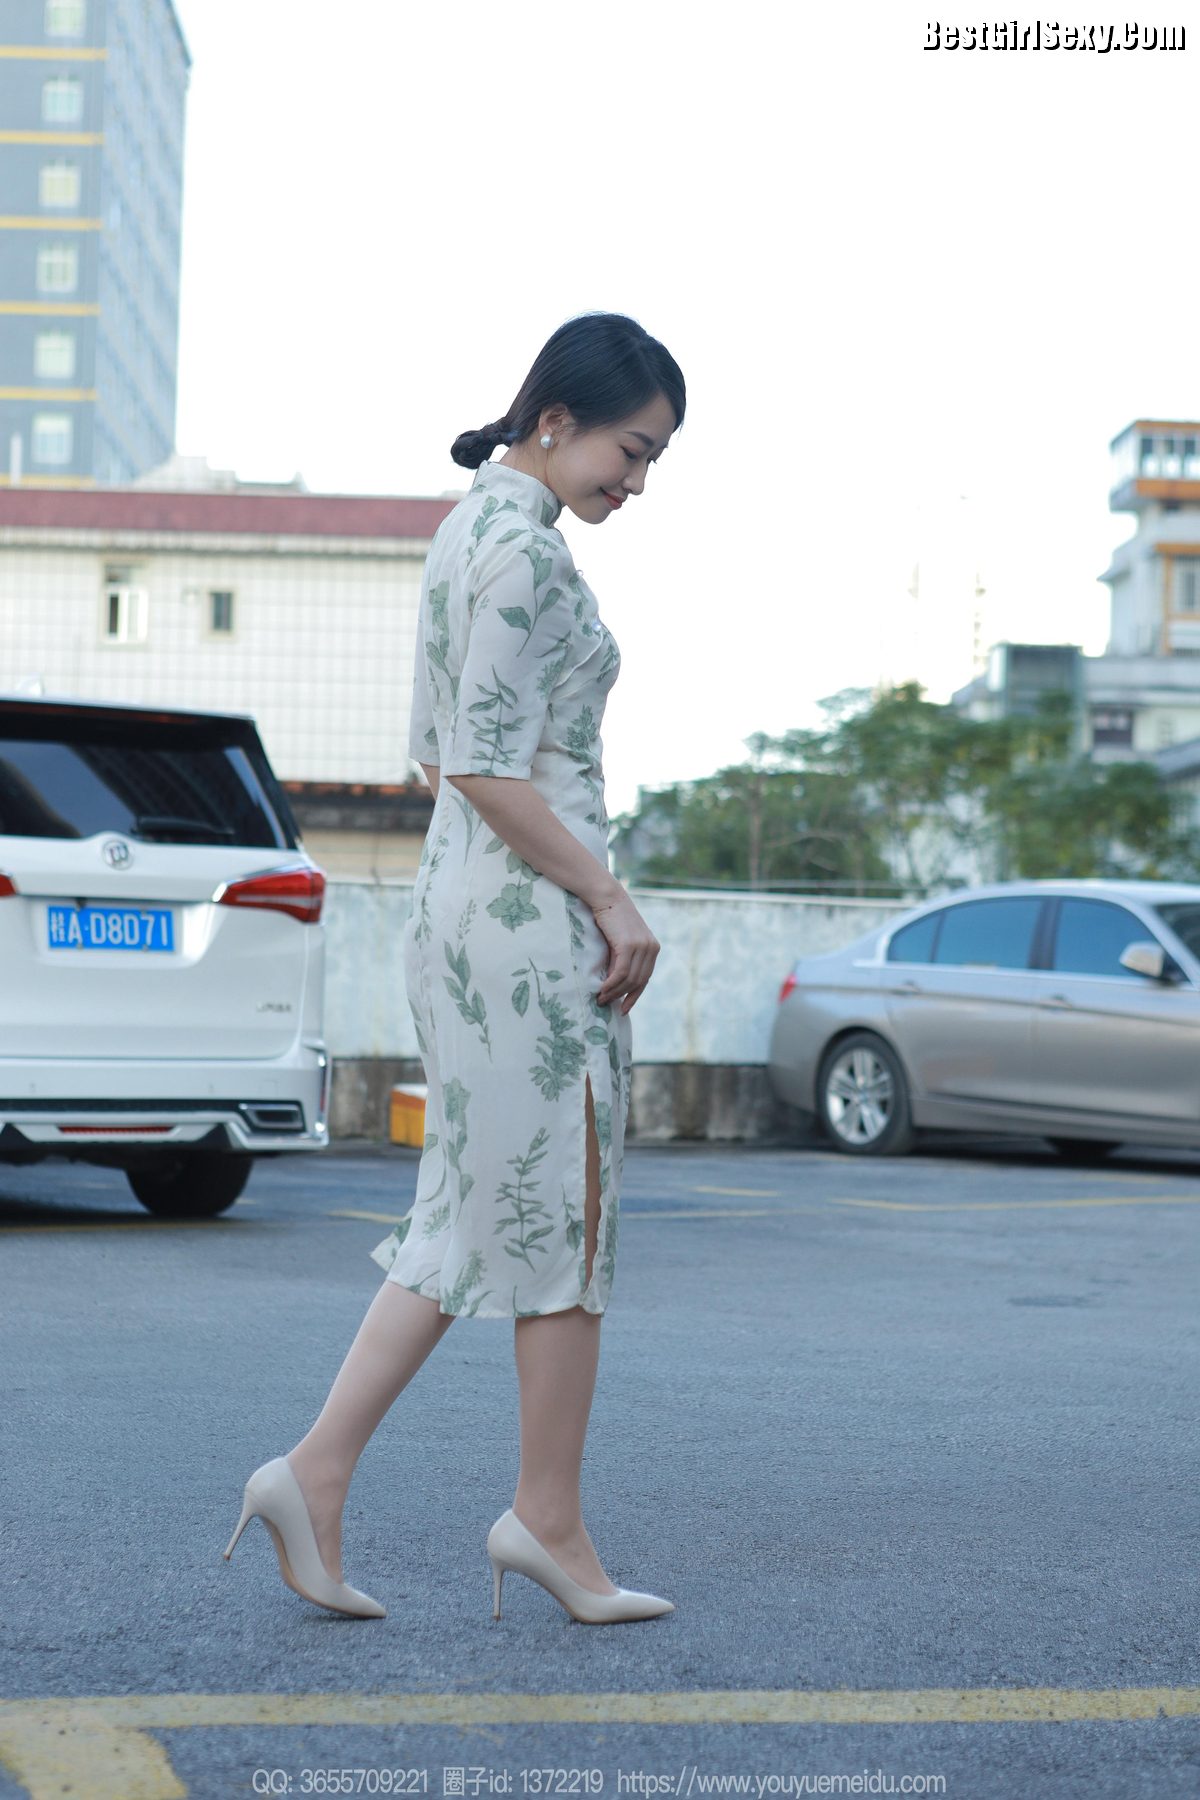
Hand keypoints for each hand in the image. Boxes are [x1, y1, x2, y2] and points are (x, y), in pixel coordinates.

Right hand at [591, 891, 660, 1014]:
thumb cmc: (609, 918)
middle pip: (638, 981)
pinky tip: (602, 989)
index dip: (634, 996)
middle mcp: (651, 948)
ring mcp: (642, 946)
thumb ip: (623, 960)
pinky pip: (621, 972)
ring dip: (614, 992)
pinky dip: (612, 984)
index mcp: (653, 948)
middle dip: (621, 995)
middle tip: (604, 1003)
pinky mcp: (629, 945)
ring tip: (601, 998)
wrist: (606, 896)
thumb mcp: (620, 942)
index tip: (624, 1009)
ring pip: (629, 979)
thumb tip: (615, 984)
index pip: (645, 978)